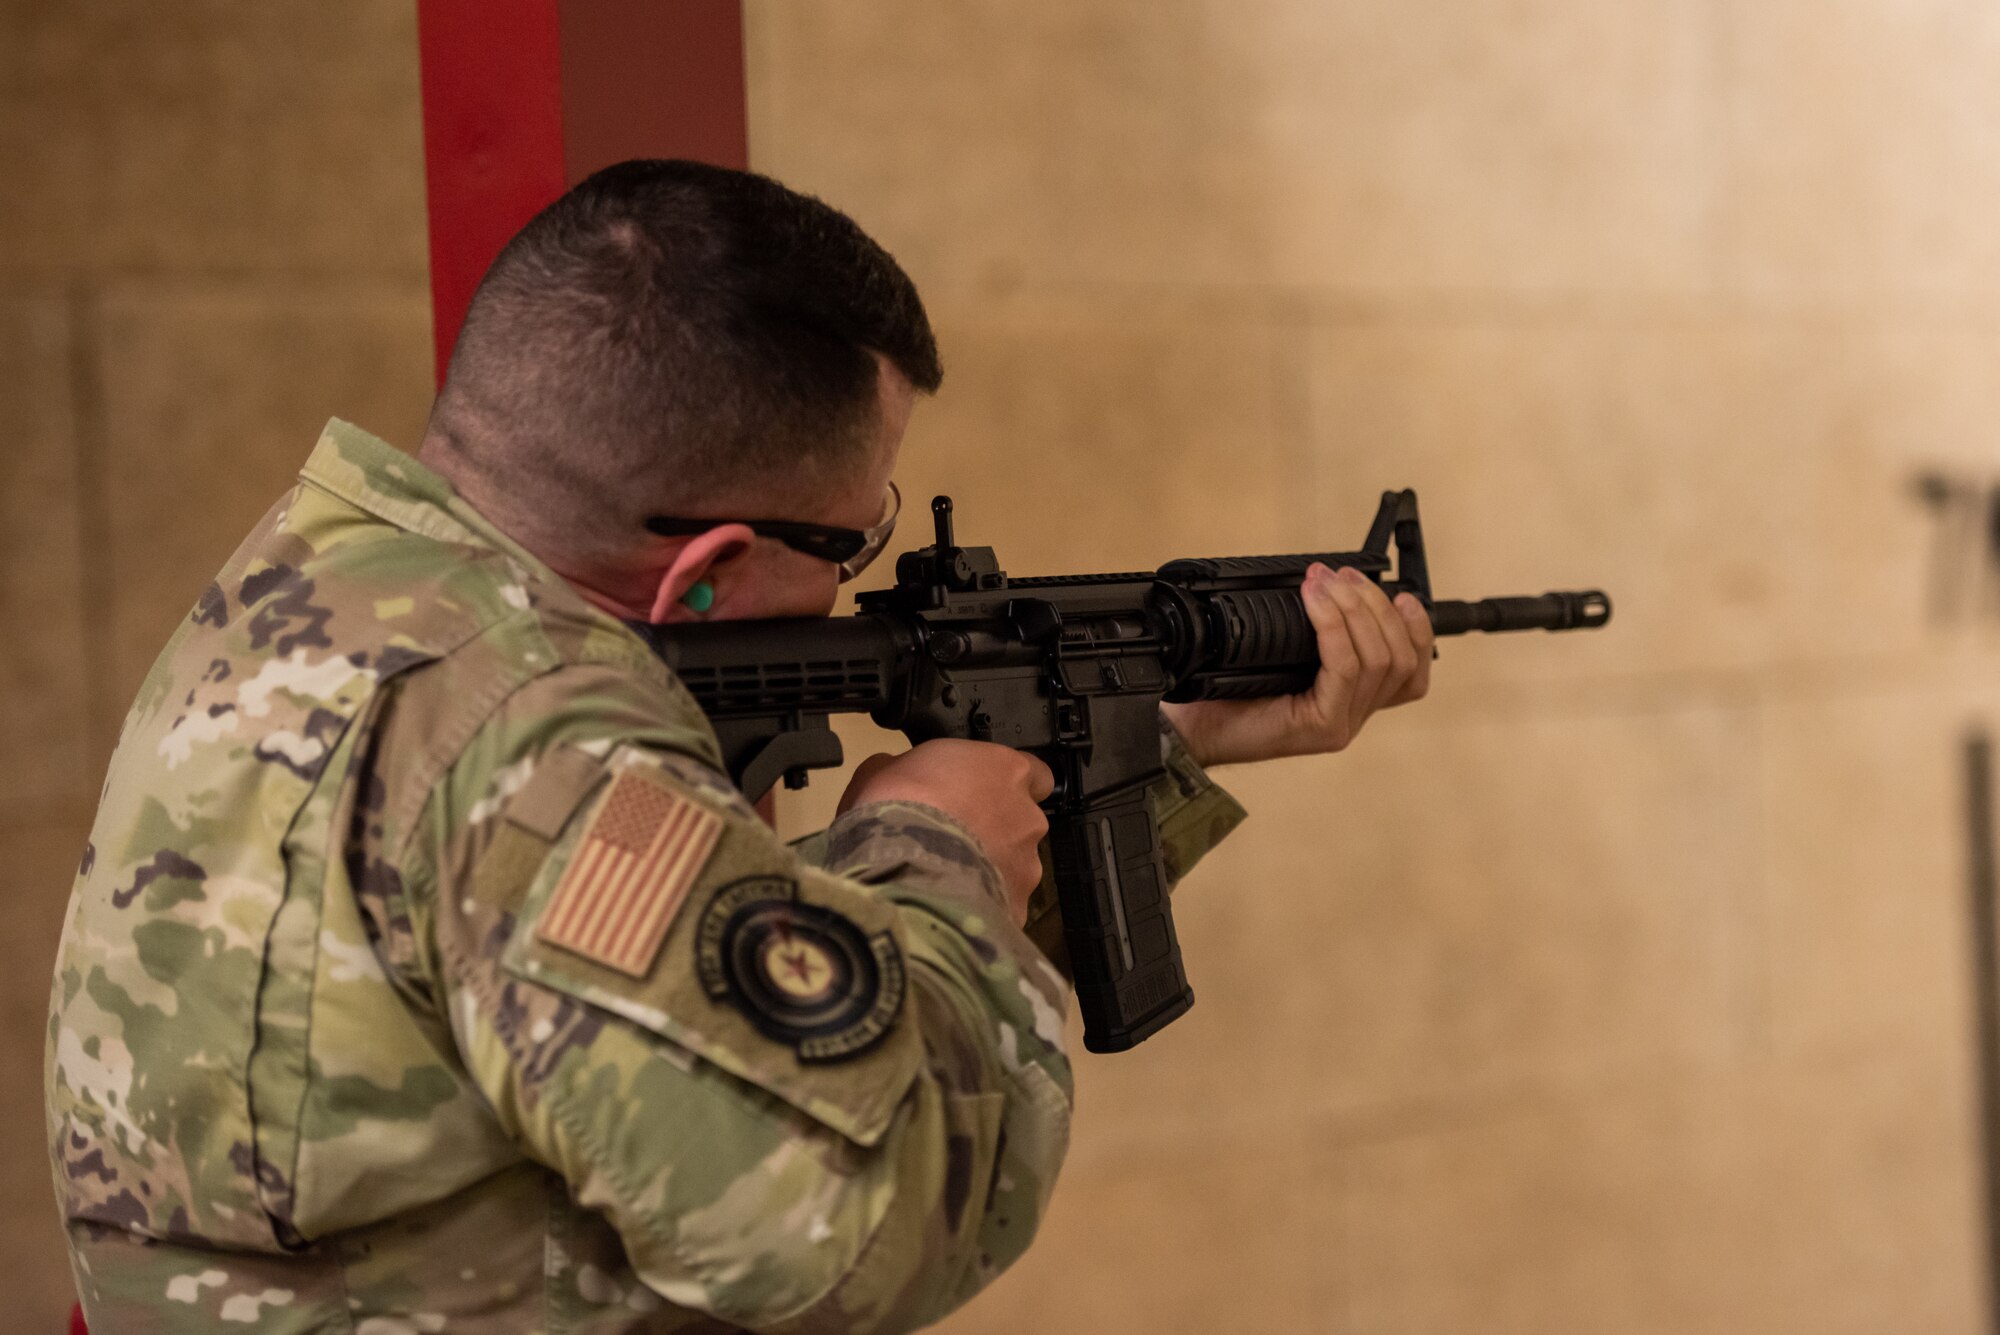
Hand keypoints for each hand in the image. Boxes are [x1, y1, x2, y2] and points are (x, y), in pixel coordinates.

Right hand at [839, 740, 1054, 924]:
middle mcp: (1027, 816)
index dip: (1006, 785)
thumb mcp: (884, 769)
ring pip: (1014, 867)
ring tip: (946, 880)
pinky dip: (981, 906)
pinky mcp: (1017, 908)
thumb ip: (909, 768)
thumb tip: (897, 773)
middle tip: (953, 839)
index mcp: (1005, 770)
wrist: (899, 870)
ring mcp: (1027, 866)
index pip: (1033, 773)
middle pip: (1022, 823)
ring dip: (989, 870)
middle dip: (995, 831)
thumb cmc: (896, 806)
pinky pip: (1001, 904)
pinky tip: (948, 908)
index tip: (981, 794)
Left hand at [1161, 563, 1433, 766]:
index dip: (1416, 628)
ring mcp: (1341, 724)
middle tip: (1341, 576)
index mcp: (1353, 699)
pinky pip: (1344, 669)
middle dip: (1377, 605)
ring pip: (1378, 660)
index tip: (1400, 594)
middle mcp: (1354, 714)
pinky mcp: (1322, 728)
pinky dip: (1333, 628)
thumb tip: (1330, 581)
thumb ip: (1315, 630)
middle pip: (1400, 658)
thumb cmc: (1229, 690)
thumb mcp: (1281, 652)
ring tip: (1325, 583)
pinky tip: (1314, 603)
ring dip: (1355, 610)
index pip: (1412, 669)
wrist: (1192, 727)